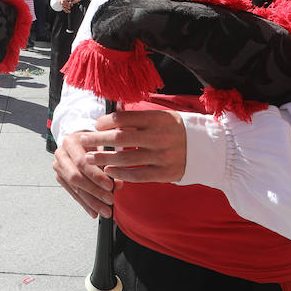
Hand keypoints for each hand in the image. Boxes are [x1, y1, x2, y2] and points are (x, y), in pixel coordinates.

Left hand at [53, 110, 186, 218]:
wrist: (207, 147)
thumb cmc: (177, 130)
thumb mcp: (162, 117)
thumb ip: (139, 118)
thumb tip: (112, 115)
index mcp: (157, 119)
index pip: (123, 119)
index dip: (105, 122)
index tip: (96, 125)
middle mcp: (159, 137)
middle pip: (120, 138)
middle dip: (98, 140)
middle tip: (83, 141)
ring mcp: (163, 156)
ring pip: (126, 158)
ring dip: (105, 158)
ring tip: (91, 158)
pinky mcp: (166, 173)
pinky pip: (139, 175)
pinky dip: (122, 173)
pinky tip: (110, 171)